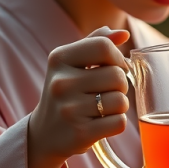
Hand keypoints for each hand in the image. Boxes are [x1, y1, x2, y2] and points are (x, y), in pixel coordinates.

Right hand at [27, 27, 129, 167]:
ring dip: (119, 106)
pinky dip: (116, 123)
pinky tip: (100, 123)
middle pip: (117, 76)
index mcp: (59, 58)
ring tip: (101, 108)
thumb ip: (97, 43)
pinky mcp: (80, 133)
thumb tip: (123, 34)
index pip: (104, 46)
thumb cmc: (66, 92)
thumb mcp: (73, 63)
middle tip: (106, 92)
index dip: (118, 58)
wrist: (44, 133)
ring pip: (121, 101)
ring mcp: (69, 109)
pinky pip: (119, 123)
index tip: (115, 68)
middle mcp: (61, 82)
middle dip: (120, 85)